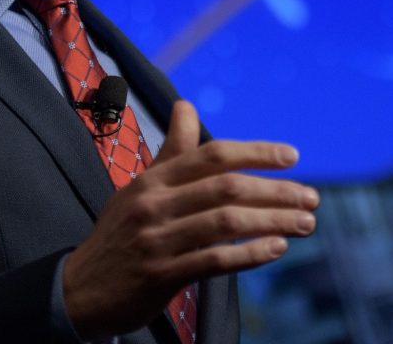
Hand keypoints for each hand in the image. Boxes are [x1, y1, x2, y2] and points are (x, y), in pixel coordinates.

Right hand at [63, 100, 318, 338]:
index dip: (255, 152)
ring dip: (272, 220)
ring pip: (226, 222)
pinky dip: (249, 254)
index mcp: (153, 178)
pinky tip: (276, 249)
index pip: (211, 154)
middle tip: (311, 197)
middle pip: (225, 186)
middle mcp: (155, 203)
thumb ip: (172, 150)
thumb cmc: (121, 231)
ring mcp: (157, 239)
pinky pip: (213, 260)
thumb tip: (186, 105)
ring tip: (305, 223)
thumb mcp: (141, 185)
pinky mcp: (160, 276)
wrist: (81, 287)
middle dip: (275, 190)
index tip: (292, 156)